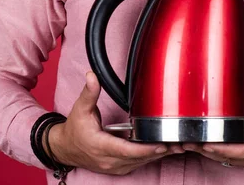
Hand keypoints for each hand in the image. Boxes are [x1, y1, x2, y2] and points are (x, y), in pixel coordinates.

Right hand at [48, 72, 183, 174]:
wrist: (65, 148)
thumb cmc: (74, 129)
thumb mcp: (80, 108)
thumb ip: (89, 92)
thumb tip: (91, 75)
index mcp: (100, 146)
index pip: (126, 150)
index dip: (145, 149)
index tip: (161, 144)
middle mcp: (108, 160)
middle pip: (138, 158)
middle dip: (158, 151)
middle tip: (178, 143)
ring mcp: (112, 166)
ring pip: (139, 163)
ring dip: (157, 156)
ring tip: (176, 146)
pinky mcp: (116, 167)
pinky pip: (136, 164)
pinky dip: (149, 158)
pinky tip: (161, 149)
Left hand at [182, 78, 243, 167]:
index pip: (239, 151)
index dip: (221, 148)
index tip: (206, 143)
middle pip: (228, 158)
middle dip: (208, 151)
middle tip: (188, 141)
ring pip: (227, 160)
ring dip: (210, 153)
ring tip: (190, 143)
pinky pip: (231, 157)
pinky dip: (217, 152)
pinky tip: (205, 144)